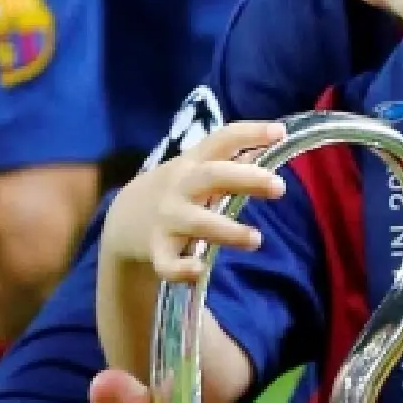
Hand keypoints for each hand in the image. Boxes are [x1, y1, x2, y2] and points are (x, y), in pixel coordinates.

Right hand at [101, 118, 286, 282]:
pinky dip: (181, 269)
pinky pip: (168, 263)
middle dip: (246, 179)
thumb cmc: (176, 191)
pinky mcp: (158, 251)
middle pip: (212, 177)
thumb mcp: (196, 169)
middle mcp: (180, 187)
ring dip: (227, 231)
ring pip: (197, 222)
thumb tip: (276, 140)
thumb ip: (231, 159)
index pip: (222, 140)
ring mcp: (168, 219)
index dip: (250, 133)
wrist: (122, 221)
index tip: (279, 132)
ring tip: (256, 239)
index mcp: (193, 163)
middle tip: (280, 186)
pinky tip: (199, 270)